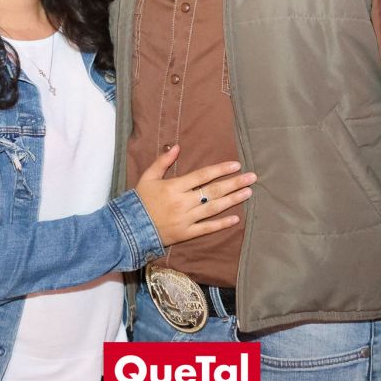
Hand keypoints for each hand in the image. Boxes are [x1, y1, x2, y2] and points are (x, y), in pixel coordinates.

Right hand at [134, 145, 254, 246]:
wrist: (129, 228)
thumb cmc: (139, 201)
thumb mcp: (147, 177)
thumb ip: (163, 161)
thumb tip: (177, 146)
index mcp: (174, 187)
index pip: (202, 175)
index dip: (220, 169)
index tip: (236, 165)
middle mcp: (182, 202)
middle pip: (213, 190)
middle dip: (234, 183)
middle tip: (252, 177)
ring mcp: (185, 219)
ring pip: (213, 208)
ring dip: (233, 200)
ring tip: (248, 192)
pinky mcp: (186, 234)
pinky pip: (207, 228)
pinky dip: (221, 224)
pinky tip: (236, 218)